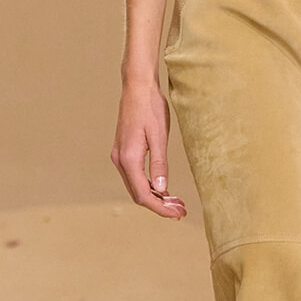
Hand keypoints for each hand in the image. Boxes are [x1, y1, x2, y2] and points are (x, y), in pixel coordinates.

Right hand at [110, 80, 186, 218]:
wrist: (137, 86)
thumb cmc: (150, 107)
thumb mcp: (160, 136)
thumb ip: (160, 165)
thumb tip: (161, 190)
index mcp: (129, 158)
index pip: (144, 194)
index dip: (161, 208)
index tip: (178, 214)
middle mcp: (120, 160)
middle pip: (138, 194)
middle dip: (160, 205)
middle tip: (181, 210)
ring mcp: (119, 156)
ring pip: (136, 186)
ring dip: (155, 196)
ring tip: (176, 202)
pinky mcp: (123, 151)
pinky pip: (135, 176)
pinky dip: (149, 185)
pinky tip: (163, 187)